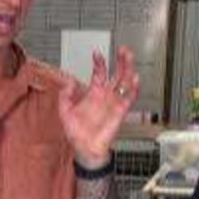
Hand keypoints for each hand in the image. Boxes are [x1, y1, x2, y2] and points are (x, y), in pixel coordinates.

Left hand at [58, 46, 138, 168]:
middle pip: (117, 74)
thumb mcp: (64, 111)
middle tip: (122, 49)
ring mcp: (114, 102)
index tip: (97, 53)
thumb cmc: (76, 133)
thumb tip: (68, 81)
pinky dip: (133, 88)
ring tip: (129, 57)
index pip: (100, 73)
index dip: (99, 62)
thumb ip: (65, 95)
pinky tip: (134, 78)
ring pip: (125, 82)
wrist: (84, 149)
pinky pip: (129, 98)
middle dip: (120, 61)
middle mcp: (106, 96)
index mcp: (94, 94)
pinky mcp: (120, 111)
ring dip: (128, 69)